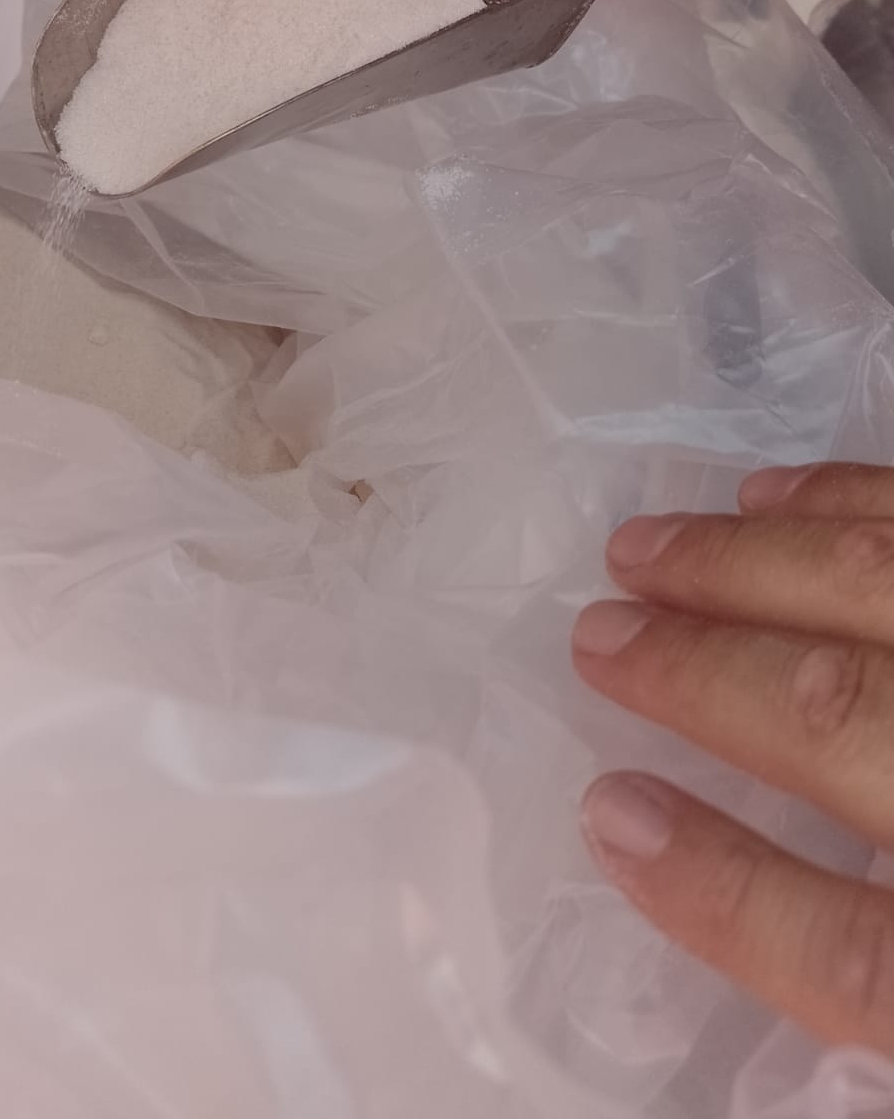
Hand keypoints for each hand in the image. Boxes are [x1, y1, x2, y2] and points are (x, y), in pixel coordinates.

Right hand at [574, 463, 893, 1052]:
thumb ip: (831, 961)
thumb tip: (639, 839)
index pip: (852, 956)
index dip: (722, 892)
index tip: (602, 812)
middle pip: (846, 716)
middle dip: (706, 676)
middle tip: (593, 634)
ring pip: (891, 590)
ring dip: (756, 567)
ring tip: (650, 547)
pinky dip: (855, 496)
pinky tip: (778, 495)